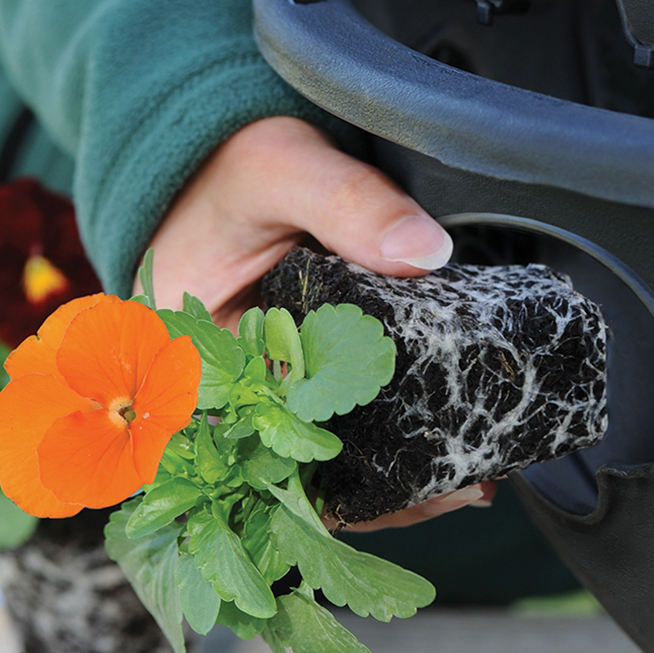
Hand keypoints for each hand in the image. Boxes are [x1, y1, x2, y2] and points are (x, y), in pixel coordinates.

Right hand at [141, 116, 491, 529]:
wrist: (226, 163)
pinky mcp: (290, 375)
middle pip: (295, 466)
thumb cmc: (229, 166)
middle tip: (459, 489)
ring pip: (318, 460)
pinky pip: (333, 425)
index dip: (332, 477)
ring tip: (466, 483)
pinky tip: (437, 456)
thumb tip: (426, 254)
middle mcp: (217, 389)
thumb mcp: (281, 168)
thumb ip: (346, 203)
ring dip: (387, 477)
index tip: (408, 482)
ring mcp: (257, 387)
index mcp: (187, 357)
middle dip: (375, 490)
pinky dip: (382, 443)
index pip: (255, 443)